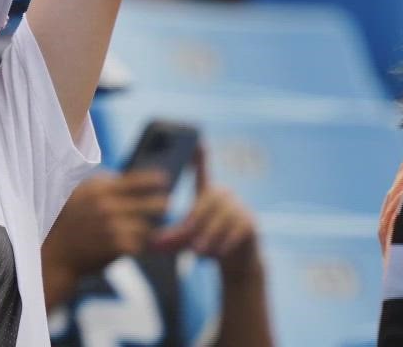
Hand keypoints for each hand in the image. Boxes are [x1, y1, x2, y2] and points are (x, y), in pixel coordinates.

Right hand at [46, 170, 170, 276]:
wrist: (56, 253)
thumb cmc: (70, 220)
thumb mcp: (82, 193)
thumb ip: (106, 185)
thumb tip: (137, 181)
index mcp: (98, 188)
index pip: (136, 180)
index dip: (154, 180)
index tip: (165, 180)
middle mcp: (107, 205)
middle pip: (152, 203)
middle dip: (161, 204)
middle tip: (166, 204)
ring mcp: (113, 226)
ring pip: (147, 226)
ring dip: (145, 228)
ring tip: (140, 228)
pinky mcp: (116, 247)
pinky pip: (139, 244)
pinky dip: (137, 245)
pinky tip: (129, 244)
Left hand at [150, 147, 258, 269]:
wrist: (238, 261)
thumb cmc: (208, 245)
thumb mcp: (187, 241)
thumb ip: (171, 240)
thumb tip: (151, 244)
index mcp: (206, 194)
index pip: (203, 171)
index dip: (200, 156)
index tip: (198, 140)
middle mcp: (224, 195)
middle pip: (209, 201)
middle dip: (197, 221)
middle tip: (189, 243)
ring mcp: (239, 206)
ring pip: (223, 217)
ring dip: (210, 236)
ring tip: (199, 252)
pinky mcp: (250, 221)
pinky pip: (237, 228)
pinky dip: (225, 242)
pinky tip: (219, 253)